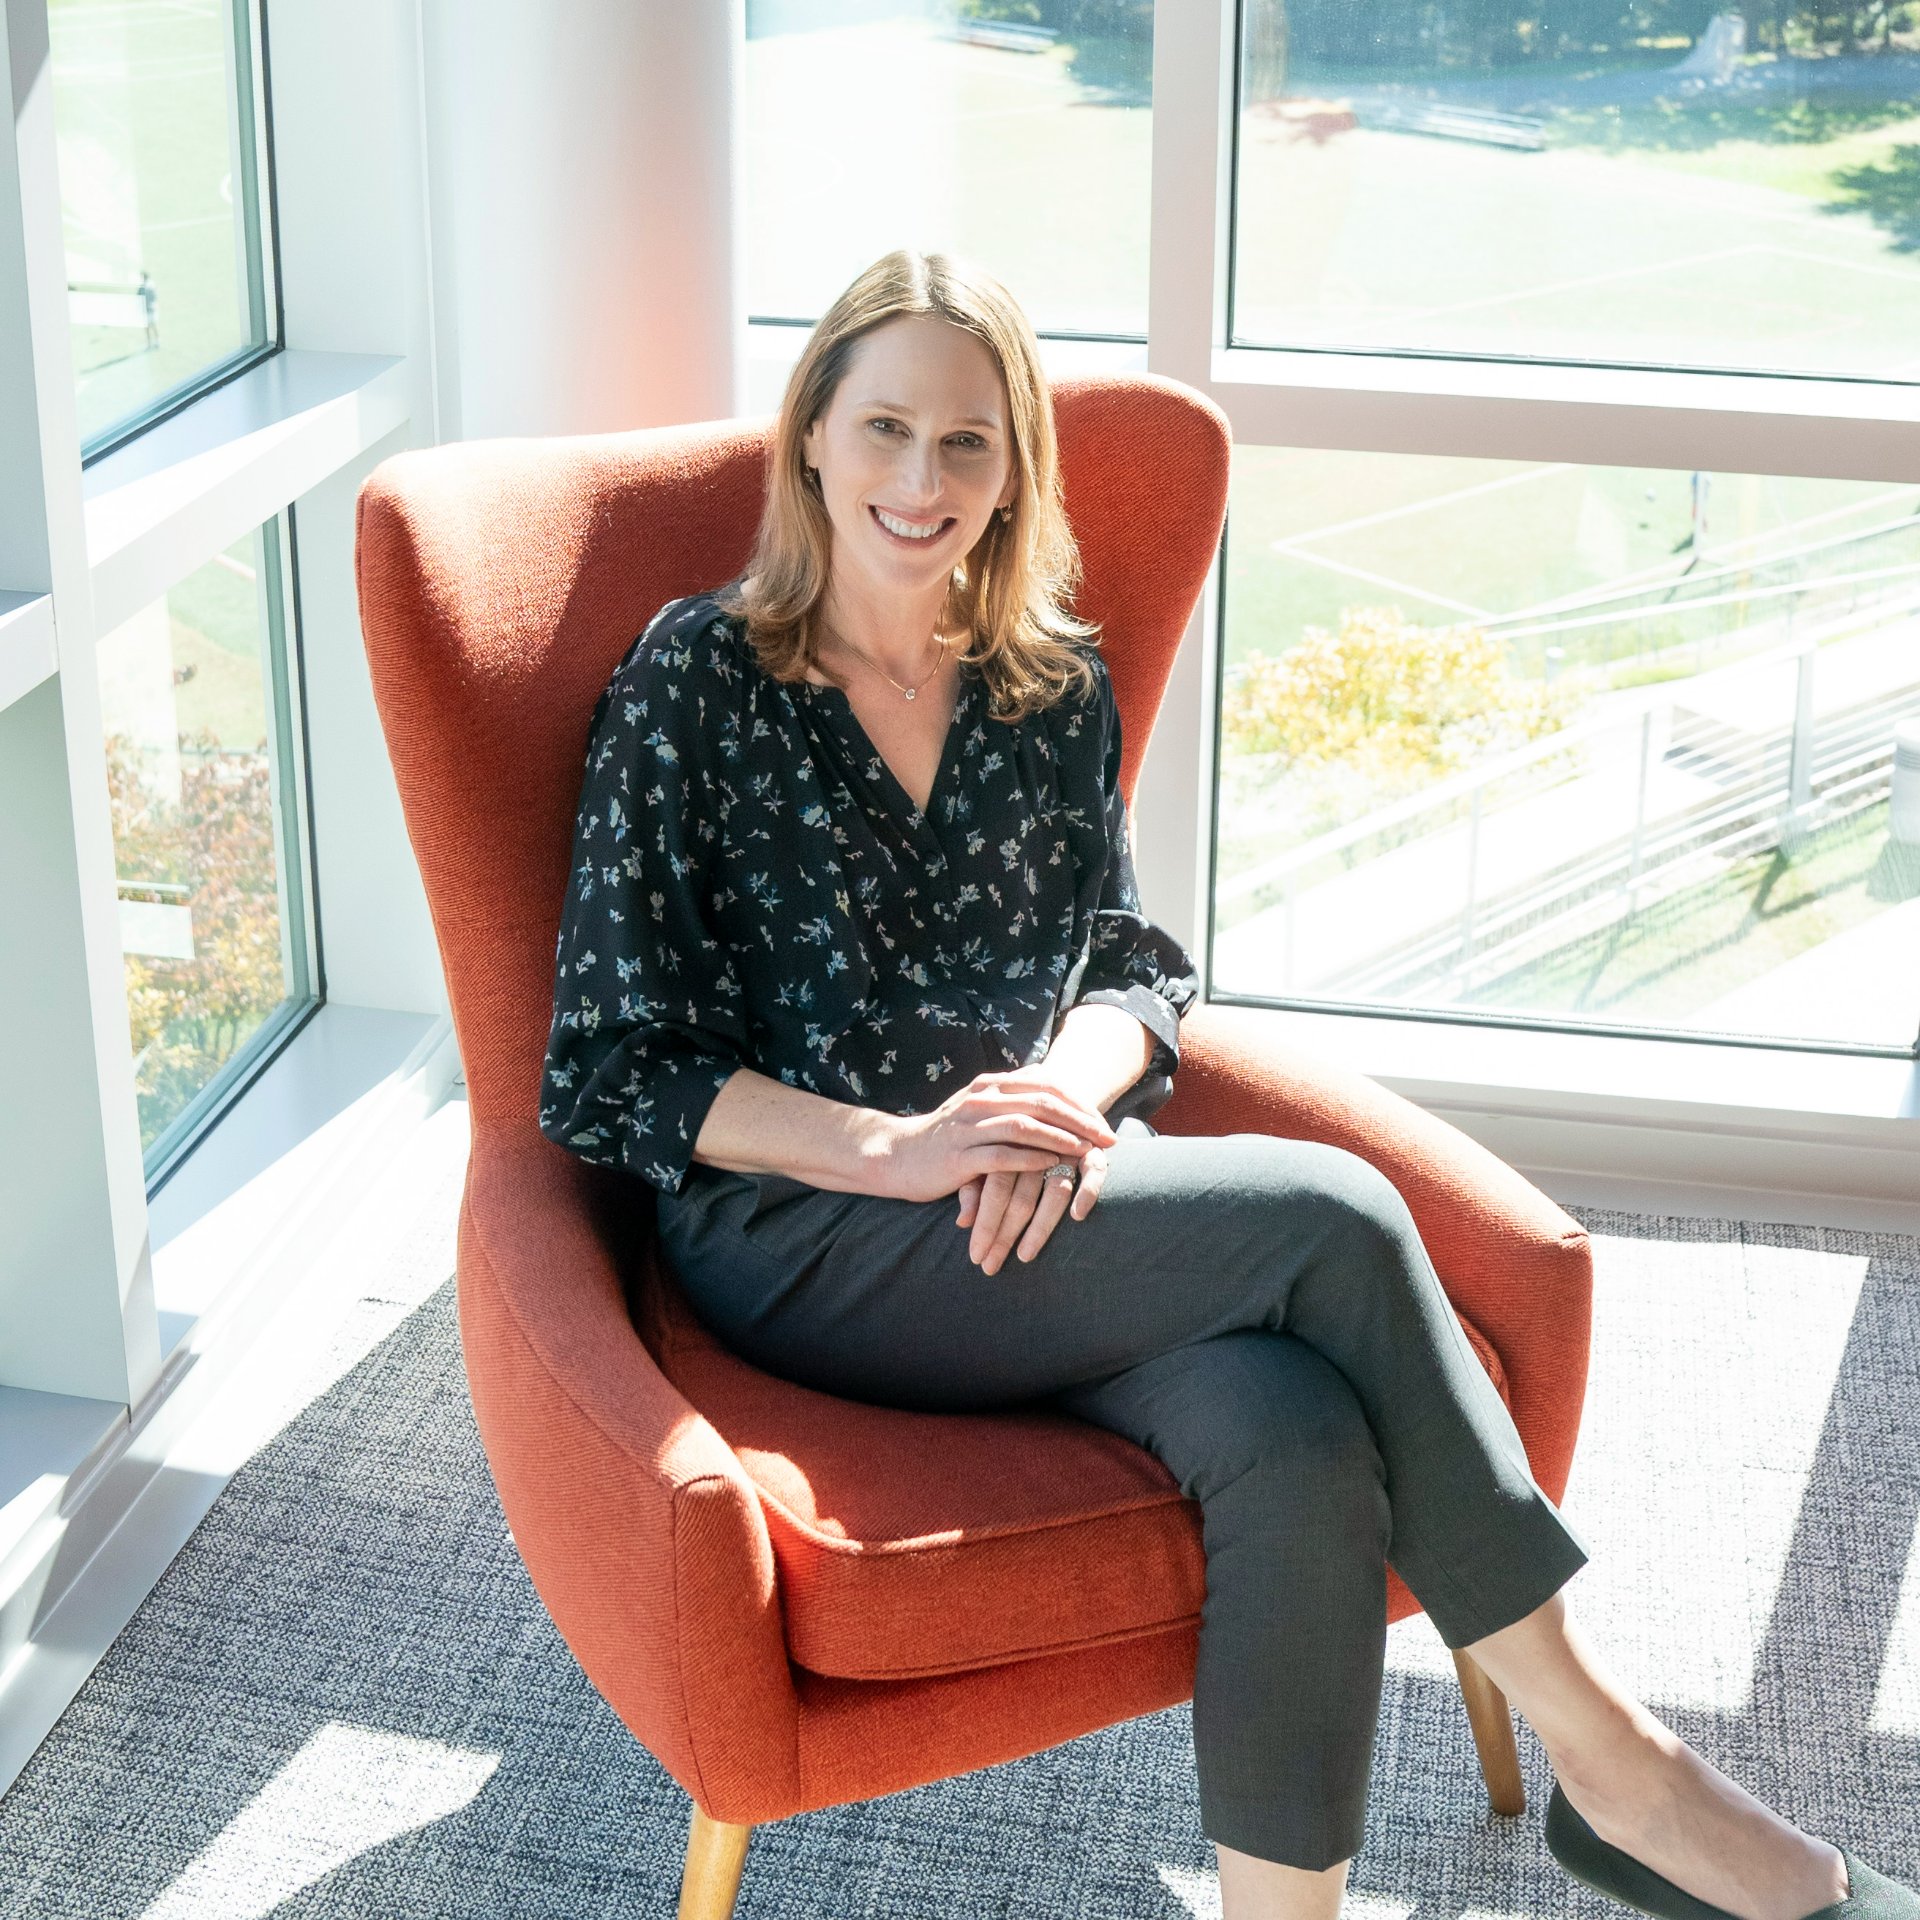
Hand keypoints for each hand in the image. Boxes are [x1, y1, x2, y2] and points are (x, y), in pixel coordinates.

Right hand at [885, 1072, 1115, 1260]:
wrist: (899, 1156)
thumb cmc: (948, 1137)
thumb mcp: (980, 1110)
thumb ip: (1013, 1101)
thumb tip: (1056, 1097)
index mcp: (990, 1085)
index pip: (1045, 1084)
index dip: (1080, 1102)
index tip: (1105, 1120)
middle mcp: (981, 1099)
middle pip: (1041, 1102)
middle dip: (1080, 1120)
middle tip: (1108, 1137)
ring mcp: (968, 1126)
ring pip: (1024, 1125)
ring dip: (1060, 1138)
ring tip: (1086, 1150)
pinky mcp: (959, 1156)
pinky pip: (1001, 1155)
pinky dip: (1030, 1159)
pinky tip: (1052, 1166)